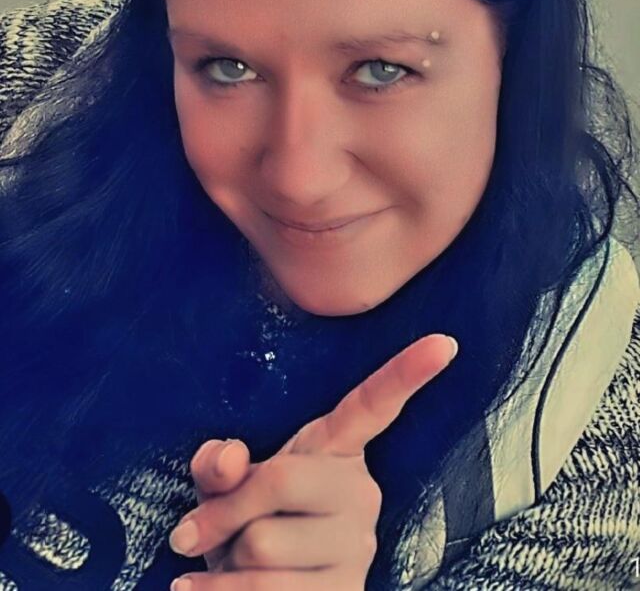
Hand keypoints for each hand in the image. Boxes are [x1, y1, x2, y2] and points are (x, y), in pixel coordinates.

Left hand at [168, 333, 458, 589]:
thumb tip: (229, 459)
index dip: (407, 372)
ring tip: (222, 565)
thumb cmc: (244, 525)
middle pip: (279, 480)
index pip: (374, 405)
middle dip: (222, 510)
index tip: (443, 342)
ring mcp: (357, 547)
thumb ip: (220, 463)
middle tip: (188, 532)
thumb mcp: (226, 485)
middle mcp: (360, 493)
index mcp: (337, 450)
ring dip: (221, 562)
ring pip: (264, 545)